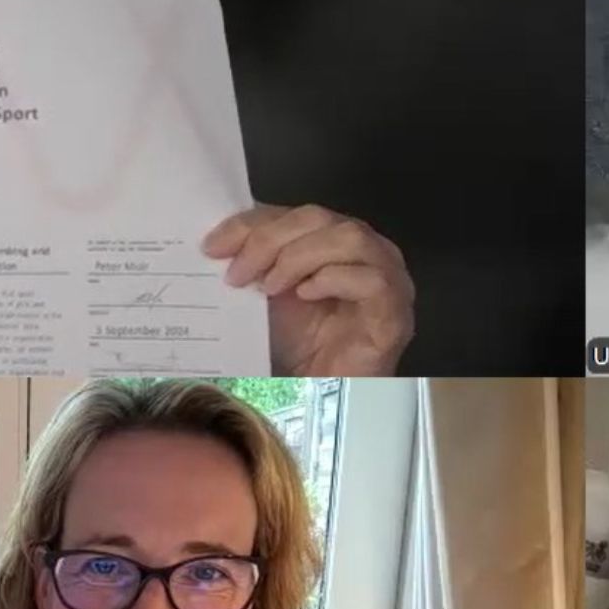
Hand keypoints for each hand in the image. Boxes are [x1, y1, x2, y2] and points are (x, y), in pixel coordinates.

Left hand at [203, 203, 413, 375]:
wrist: (322, 395)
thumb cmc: (301, 346)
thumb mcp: (268, 292)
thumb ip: (254, 260)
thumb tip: (216, 242)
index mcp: (338, 239)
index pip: (294, 213)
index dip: (252, 223)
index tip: (213, 246)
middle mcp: (369, 251)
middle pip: (321, 219)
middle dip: (270, 240)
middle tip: (237, 273)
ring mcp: (390, 279)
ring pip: (350, 238)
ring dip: (300, 257)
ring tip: (270, 287)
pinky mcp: (395, 313)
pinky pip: (372, 280)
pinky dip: (333, 280)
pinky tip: (306, 295)